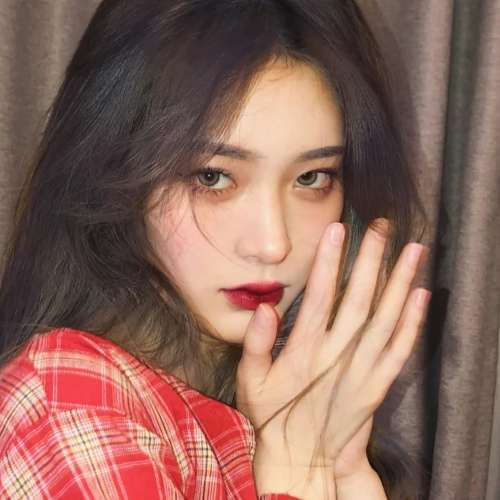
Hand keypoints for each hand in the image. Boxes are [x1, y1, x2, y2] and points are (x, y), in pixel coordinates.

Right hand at [235, 218, 430, 470]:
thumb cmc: (271, 415)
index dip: (330, 262)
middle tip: (383, 227)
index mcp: (304, 351)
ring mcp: (362, 370)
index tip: (339, 229)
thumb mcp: (249, 380)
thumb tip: (266, 305)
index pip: (321, 296)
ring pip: (386, 319)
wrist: (301, 458)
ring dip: (401, 282)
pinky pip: (400, 349)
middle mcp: (338, 356)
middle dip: (372, 259)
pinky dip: (413, 321)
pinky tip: (422, 295)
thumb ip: (257, 343)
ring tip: (414, 249)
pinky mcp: (378, 385)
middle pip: (359, 300)